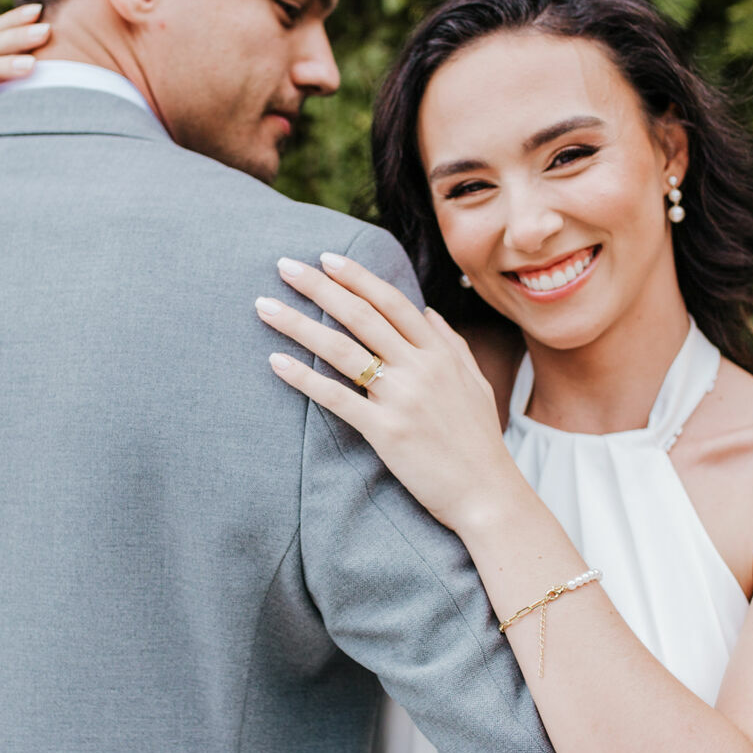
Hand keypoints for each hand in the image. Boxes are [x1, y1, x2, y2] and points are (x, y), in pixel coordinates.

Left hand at [255, 252, 519, 532]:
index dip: (357, 277)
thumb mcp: (475, 383)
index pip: (392, 302)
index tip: (326, 258)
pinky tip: (275, 362)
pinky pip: (336, 398)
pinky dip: (303, 378)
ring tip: (265, 306)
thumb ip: (451, 344)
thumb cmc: (480, 442)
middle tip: (284, 266)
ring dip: (299, 324)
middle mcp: (421, 368)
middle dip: (319, 287)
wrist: (487, 493)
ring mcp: (402, 398)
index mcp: (440, 353)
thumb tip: (428, 312)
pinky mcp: (386, 431)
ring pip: (341, 350)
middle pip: (361, 315)